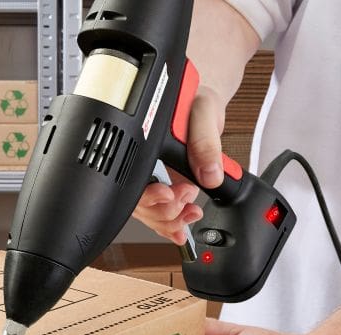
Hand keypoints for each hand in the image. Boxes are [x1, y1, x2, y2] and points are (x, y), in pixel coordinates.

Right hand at [132, 87, 224, 244]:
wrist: (200, 100)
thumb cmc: (193, 99)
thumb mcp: (202, 112)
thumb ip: (205, 142)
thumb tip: (210, 174)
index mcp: (142, 143)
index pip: (131, 179)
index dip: (147, 195)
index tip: (168, 193)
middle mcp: (142, 162)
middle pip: (137, 203)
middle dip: (164, 209)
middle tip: (187, 196)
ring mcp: (151, 176)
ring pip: (148, 213)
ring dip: (169, 220)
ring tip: (190, 211)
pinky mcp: (164, 184)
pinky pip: (158, 212)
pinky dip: (169, 225)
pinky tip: (179, 229)